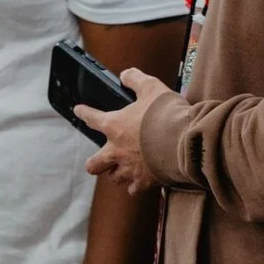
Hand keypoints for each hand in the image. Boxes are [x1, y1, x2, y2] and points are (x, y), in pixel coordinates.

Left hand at [78, 68, 169, 195]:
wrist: (184, 141)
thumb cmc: (166, 113)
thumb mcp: (151, 87)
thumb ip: (136, 80)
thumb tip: (126, 75)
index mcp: (114, 126)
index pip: (92, 118)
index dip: (84, 113)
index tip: (79, 111)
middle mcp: (116, 151)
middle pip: (93, 164)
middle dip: (95, 163)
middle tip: (101, 159)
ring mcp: (129, 169)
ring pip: (113, 177)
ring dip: (116, 173)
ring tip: (123, 168)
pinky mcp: (143, 181)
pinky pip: (133, 188)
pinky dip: (135, 185)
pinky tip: (140, 180)